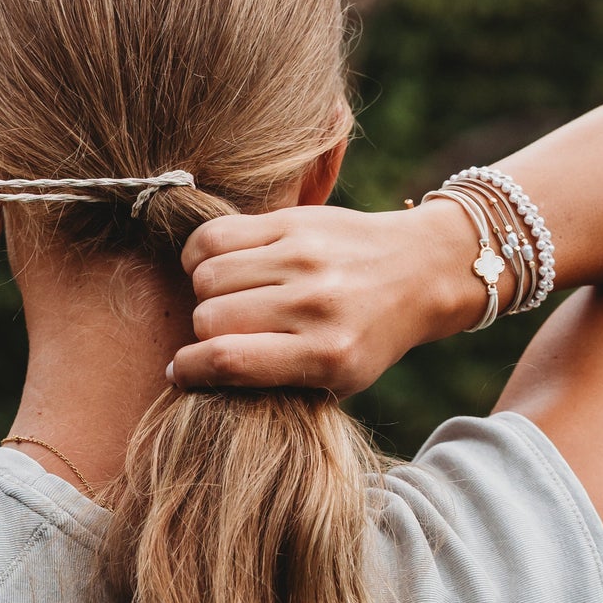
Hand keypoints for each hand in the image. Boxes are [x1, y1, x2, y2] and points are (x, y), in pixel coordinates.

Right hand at [169, 200, 480, 396]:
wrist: (421, 270)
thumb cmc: (369, 337)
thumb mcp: (337, 380)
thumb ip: (272, 381)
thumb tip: (192, 373)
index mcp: (326, 355)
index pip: (227, 360)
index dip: (188, 369)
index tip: (180, 370)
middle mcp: (315, 304)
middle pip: (210, 317)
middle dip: (204, 332)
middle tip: (223, 334)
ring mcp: (304, 257)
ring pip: (208, 276)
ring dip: (205, 294)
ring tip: (225, 300)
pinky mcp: (295, 221)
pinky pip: (216, 236)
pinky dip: (200, 255)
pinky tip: (215, 266)